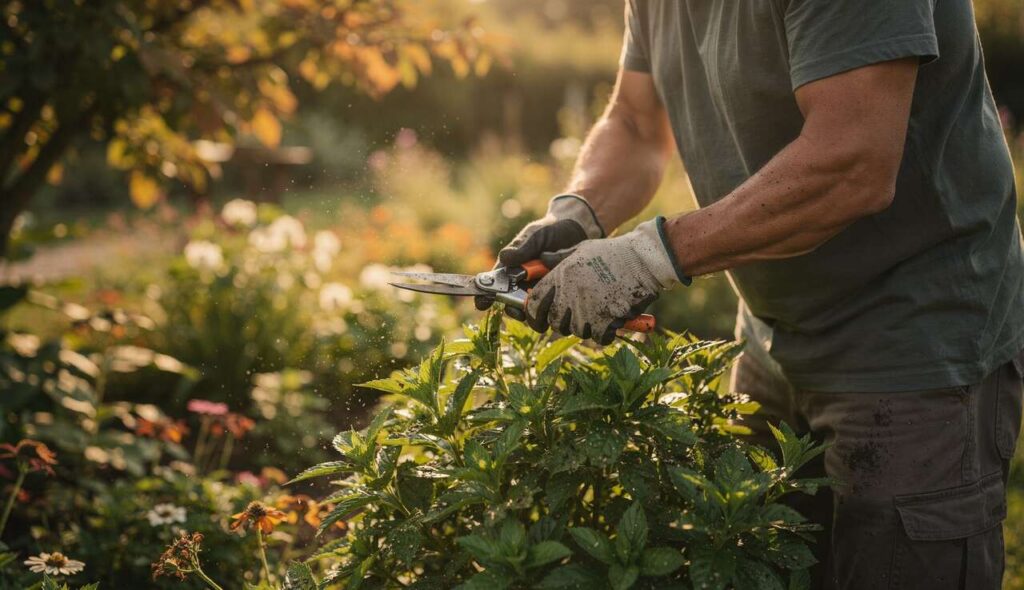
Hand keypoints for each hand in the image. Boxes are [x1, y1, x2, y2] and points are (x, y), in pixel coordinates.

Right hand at [475, 194, 603, 314]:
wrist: (576, 230)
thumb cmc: (549, 231)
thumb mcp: (534, 236)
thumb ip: (521, 247)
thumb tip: (504, 258)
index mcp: (510, 269)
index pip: (493, 285)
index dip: (485, 296)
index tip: (483, 303)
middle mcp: (521, 283)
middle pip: (510, 303)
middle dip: (513, 308)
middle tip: (518, 308)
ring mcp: (538, 290)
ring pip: (530, 310)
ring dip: (533, 309)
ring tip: (540, 301)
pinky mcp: (555, 294)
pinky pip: (549, 308)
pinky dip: (551, 306)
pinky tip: (557, 297)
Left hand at [525, 217, 688, 343]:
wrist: (643, 260)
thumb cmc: (614, 252)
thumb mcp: (581, 249)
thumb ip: (559, 258)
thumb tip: (542, 259)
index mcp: (560, 276)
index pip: (535, 303)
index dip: (533, 315)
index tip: (538, 320)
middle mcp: (569, 294)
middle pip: (554, 322)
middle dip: (563, 322)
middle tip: (577, 315)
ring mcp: (585, 309)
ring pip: (576, 331)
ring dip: (585, 327)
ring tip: (598, 314)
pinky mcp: (604, 321)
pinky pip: (597, 337)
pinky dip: (603, 334)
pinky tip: (610, 324)